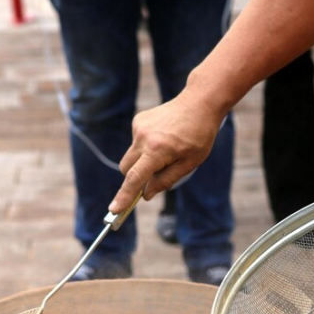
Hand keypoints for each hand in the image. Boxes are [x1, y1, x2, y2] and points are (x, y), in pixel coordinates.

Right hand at [109, 93, 224, 212]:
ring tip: (167, 151)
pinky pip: (136, 143)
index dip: (124, 196)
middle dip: (134, 179)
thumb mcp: (189, 164)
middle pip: (126, 169)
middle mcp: (143, 138)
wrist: (198, 104)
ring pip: (131, 156)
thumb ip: (166, 180)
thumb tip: (146, 194)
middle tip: (151, 181)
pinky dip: (145, 148)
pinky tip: (164, 139)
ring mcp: (138, 127)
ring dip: (143, 162)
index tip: (114, 210)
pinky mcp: (138, 121)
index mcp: (157, 150)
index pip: (135, 178)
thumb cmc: (199, 136)